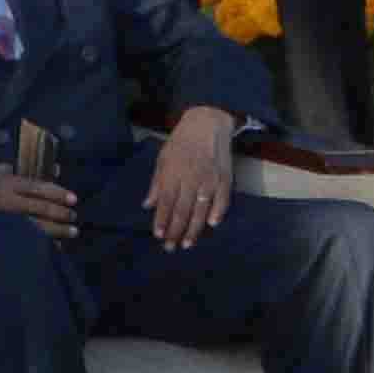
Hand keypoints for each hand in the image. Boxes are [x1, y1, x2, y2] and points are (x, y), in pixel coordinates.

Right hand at [0, 163, 82, 235]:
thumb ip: (22, 169)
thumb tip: (52, 169)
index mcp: (7, 183)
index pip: (37, 187)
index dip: (57, 193)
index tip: (73, 199)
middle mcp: (8, 201)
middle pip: (40, 208)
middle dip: (60, 214)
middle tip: (74, 216)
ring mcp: (6, 218)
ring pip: (37, 225)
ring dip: (57, 230)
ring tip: (72, 231)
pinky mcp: (4, 230)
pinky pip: (28, 237)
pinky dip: (43, 241)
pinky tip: (55, 244)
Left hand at [146, 106, 239, 250]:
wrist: (207, 124)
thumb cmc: (180, 143)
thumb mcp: (163, 159)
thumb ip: (157, 184)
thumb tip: (148, 205)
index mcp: (172, 173)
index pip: (166, 202)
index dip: (162, 220)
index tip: (158, 236)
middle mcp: (190, 178)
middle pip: (182, 210)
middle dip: (175, 230)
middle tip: (170, 247)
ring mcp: (209, 179)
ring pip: (200, 209)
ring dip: (194, 228)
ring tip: (187, 244)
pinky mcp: (225, 178)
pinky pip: (222, 199)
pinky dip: (217, 212)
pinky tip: (211, 224)